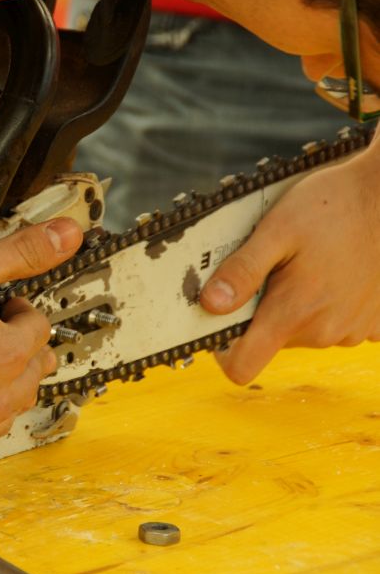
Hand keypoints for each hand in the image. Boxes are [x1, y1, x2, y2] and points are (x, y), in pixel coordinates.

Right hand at [0, 218, 81, 479]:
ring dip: (2, 396)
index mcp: (9, 354)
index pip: (36, 329)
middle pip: (31, 376)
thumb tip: (69, 234)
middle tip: (6, 342)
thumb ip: (20, 253)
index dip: (22, 314)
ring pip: (5, 417)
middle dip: (23, 355)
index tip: (8, 308)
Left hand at [199, 144, 379, 384]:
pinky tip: (333, 271)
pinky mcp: (375, 323)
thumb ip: (241, 271)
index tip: (220, 322)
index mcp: (293, 314)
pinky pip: (335, 324)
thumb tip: (209, 305)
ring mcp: (354, 330)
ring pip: (302, 332)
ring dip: (295, 305)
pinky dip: (327, 304)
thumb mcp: (275, 230)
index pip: (242, 366)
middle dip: (262, 311)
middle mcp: (325, 332)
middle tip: (271, 269)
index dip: (223, 350)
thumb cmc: (333, 206)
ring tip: (306, 264)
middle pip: (271, 342)